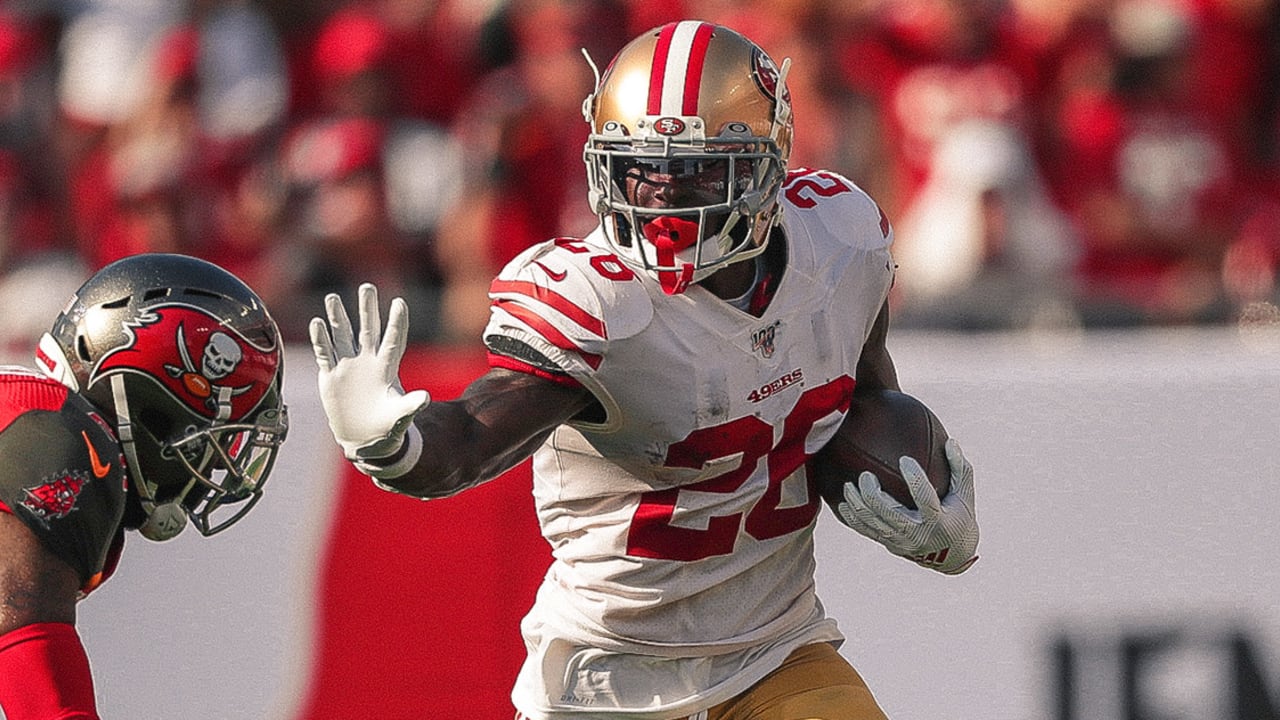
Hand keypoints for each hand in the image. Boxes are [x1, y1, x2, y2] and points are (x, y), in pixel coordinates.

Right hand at [310, 283, 429, 466]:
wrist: (365, 439)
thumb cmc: (387, 427)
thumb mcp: (400, 417)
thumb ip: (411, 406)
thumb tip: (426, 398)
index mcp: (387, 369)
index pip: (394, 340)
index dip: (397, 322)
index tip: (400, 302)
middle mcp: (368, 362)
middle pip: (368, 330)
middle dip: (367, 309)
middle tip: (367, 287)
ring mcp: (348, 367)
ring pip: (343, 336)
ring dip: (338, 318)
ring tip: (333, 297)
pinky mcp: (331, 376)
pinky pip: (325, 353)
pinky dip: (320, 339)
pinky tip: (317, 323)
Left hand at [836, 438, 978, 573]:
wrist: (953, 556)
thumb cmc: (960, 516)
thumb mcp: (965, 495)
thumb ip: (960, 469)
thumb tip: (951, 441)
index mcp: (938, 520)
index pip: (924, 498)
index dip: (914, 478)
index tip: (904, 458)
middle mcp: (918, 533)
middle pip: (889, 513)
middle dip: (873, 494)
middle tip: (865, 475)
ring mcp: (901, 541)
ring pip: (873, 523)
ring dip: (858, 504)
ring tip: (848, 485)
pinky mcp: (890, 545)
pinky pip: (867, 532)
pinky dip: (853, 519)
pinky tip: (843, 504)